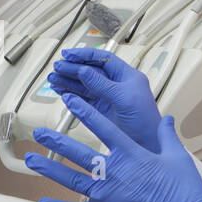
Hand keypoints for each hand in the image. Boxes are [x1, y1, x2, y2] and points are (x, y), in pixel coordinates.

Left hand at [25, 93, 201, 201]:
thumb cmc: (184, 193)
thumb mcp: (179, 159)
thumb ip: (167, 137)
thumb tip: (167, 119)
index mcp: (131, 155)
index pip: (103, 127)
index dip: (85, 112)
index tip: (70, 101)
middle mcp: (114, 172)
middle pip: (78, 153)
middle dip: (56, 141)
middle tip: (38, 132)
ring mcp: (107, 195)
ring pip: (71, 179)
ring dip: (50, 169)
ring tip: (31, 161)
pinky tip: (43, 201)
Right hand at [47, 48, 162, 151]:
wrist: (148, 146)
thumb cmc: (146, 122)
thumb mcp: (124, 99)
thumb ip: (102, 84)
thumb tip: (83, 70)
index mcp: (127, 76)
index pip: (103, 59)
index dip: (84, 55)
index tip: (67, 55)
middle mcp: (117, 85)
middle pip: (91, 71)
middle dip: (72, 69)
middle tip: (56, 69)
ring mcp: (108, 98)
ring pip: (84, 85)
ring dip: (68, 81)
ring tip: (53, 80)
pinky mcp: (102, 111)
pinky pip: (84, 99)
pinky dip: (71, 94)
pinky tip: (61, 92)